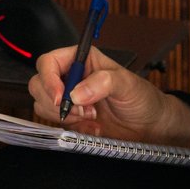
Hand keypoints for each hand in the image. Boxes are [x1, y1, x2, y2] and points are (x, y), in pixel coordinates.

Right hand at [27, 45, 189, 146]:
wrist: (150, 127)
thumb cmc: (142, 98)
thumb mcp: (127, 84)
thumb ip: (102, 82)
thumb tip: (76, 93)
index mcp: (81, 59)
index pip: (49, 62)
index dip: (49, 79)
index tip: (62, 97)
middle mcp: (71, 77)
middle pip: (39, 83)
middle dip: (57, 101)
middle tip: (82, 111)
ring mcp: (69, 99)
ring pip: (42, 104)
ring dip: (64, 116)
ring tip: (91, 118)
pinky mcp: (70, 119)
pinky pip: (54, 123)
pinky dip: (70, 128)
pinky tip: (92, 128)